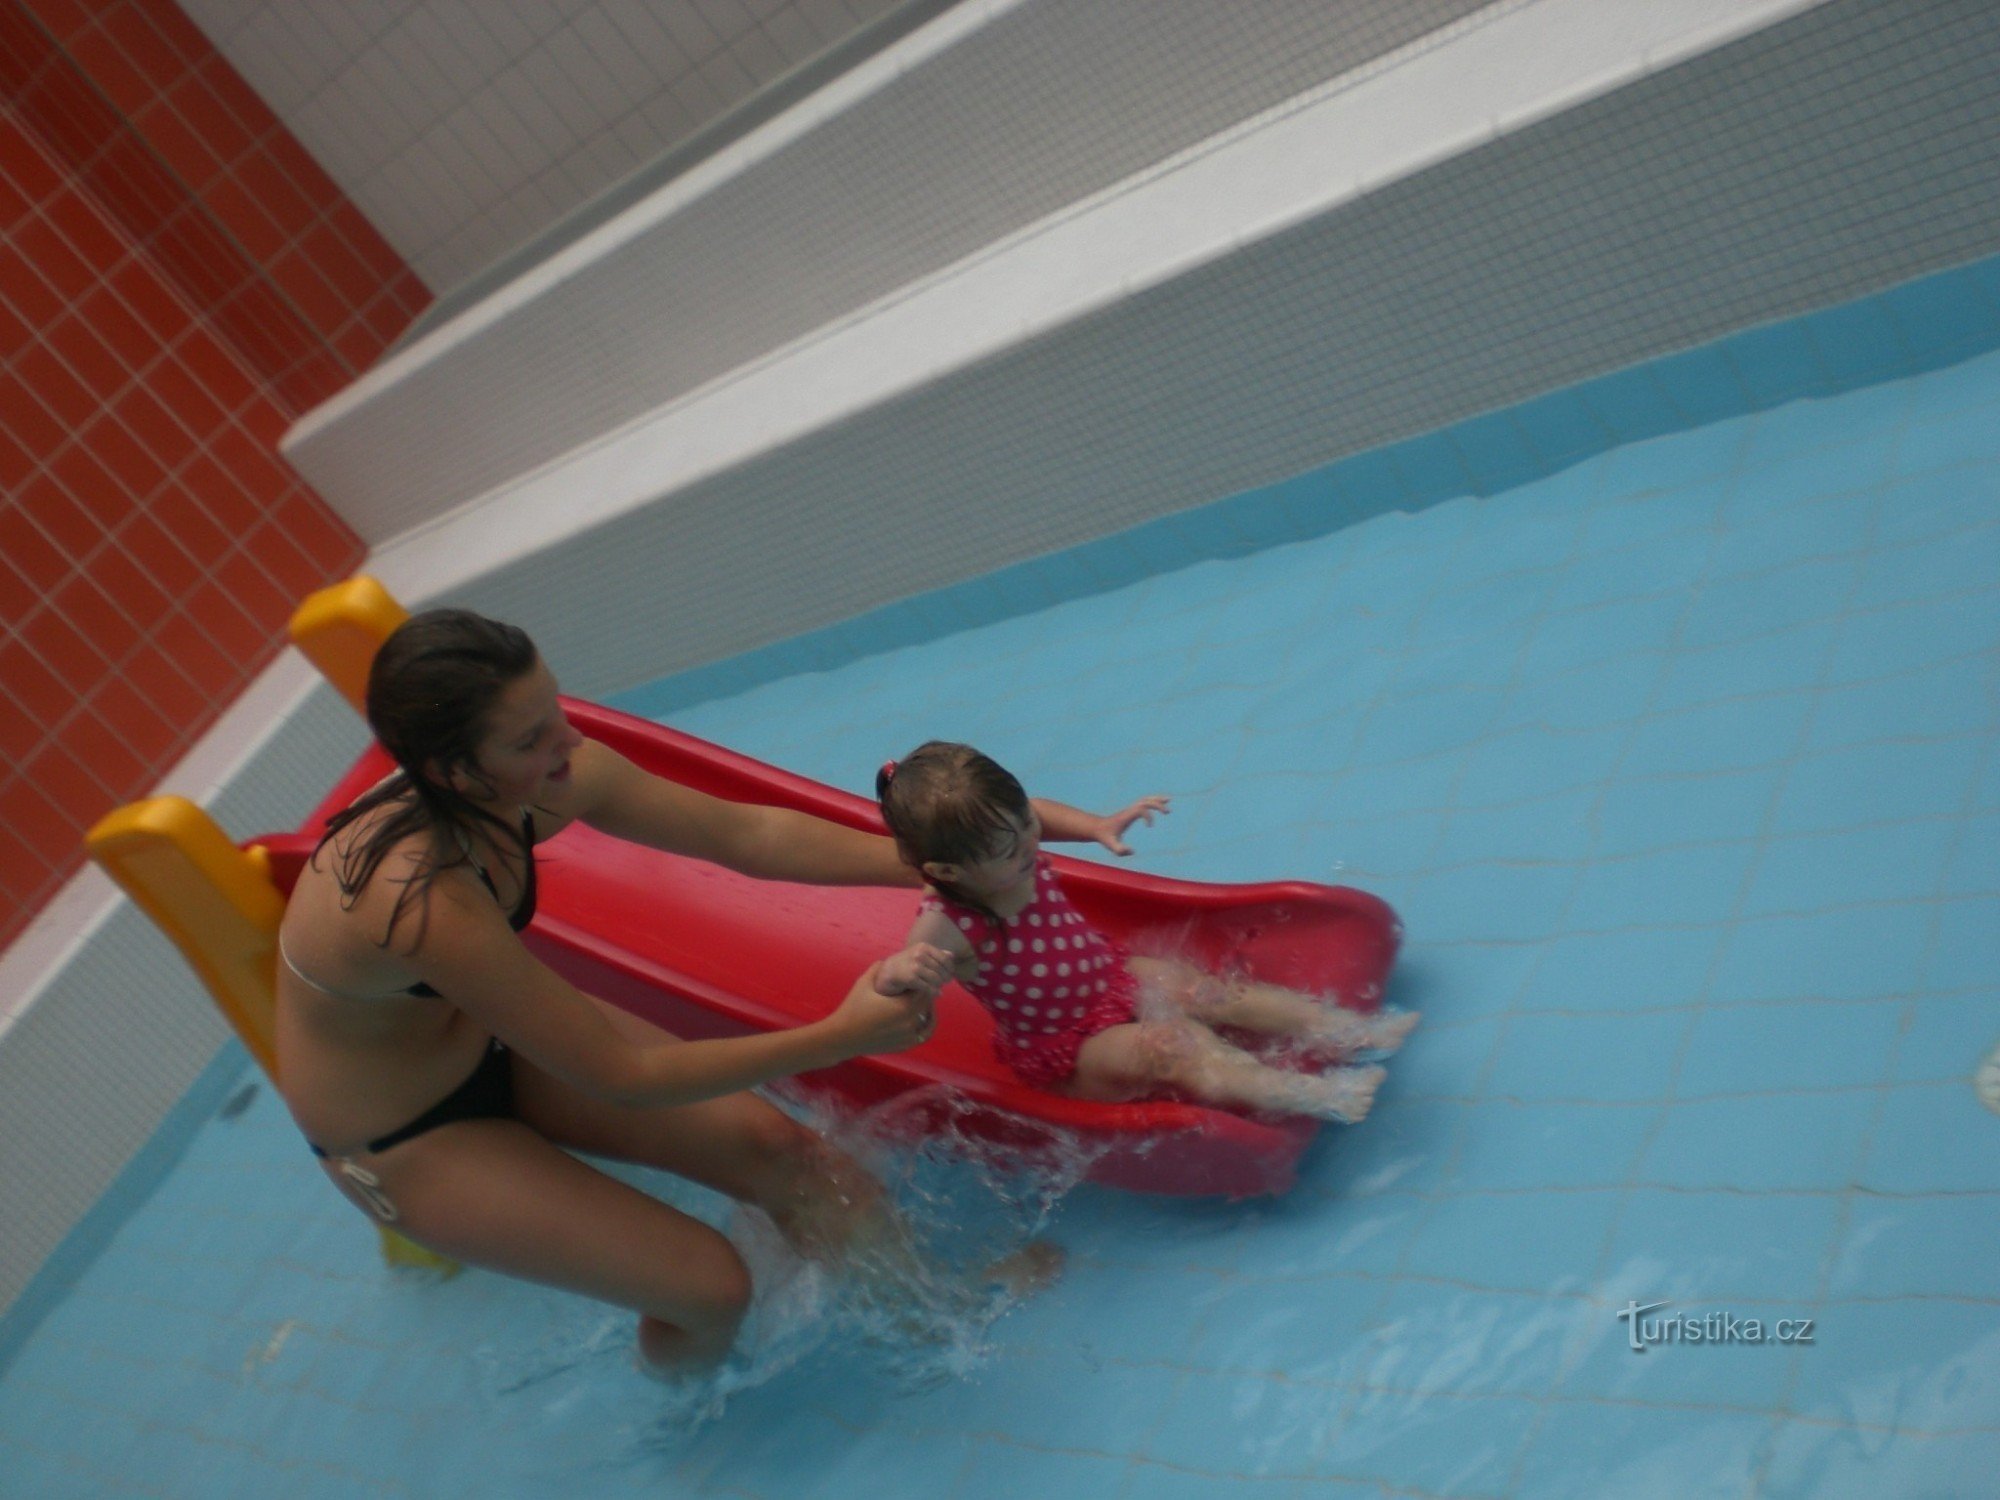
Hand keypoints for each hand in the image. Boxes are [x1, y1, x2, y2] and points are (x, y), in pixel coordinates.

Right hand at [830, 947, 948, 1054]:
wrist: (843, 1036)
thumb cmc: (853, 1008)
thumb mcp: (864, 983)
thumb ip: (878, 968)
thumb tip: (887, 960)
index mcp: (904, 1006)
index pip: (924, 990)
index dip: (923, 982)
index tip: (918, 978)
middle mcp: (911, 1022)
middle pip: (928, 1005)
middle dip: (926, 995)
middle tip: (921, 988)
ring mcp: (909, 1036)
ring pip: (929, 1021)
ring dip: (929, 1011)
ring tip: (924, 1004)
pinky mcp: (904, 1046)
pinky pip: (922, 1035)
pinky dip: (925, 1026)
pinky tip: (921, 1019)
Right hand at [875, 942, 953, 1002]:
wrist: (885, 973)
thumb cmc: (905, 964)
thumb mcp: (920, 955)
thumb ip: (936, 955)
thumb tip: (951, 955)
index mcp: (924, 947)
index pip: (945, 959)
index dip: (950, 969)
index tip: (949, 976)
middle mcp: (919, 954)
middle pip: (941, 970)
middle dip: (944, 979)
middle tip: (943, 984)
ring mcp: (914, 966)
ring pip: (936, 979)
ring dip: (939, 986)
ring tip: (937, 988)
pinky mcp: (910, 978)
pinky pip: (928, 987)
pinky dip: (933, 992)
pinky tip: (935, 993)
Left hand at [1092, 795, 1169, 855]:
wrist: (1097, 828)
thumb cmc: (1105, 837)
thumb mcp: (1111, 845)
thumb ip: (1120, 850)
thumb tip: (1132, 851)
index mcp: (1127, 816)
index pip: (1141, 809)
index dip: (1148, 816)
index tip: (1149, 827)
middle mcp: (1130, 811)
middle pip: (1145, 801)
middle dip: (1157, 805)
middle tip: (1168, 812)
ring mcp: (1131, 810)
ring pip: (1145, 800)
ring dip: (1157, 799)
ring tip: (1169, 800)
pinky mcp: (1132, 811)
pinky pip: (1144, 803)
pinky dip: (1153, 802)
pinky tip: (1161, 804)